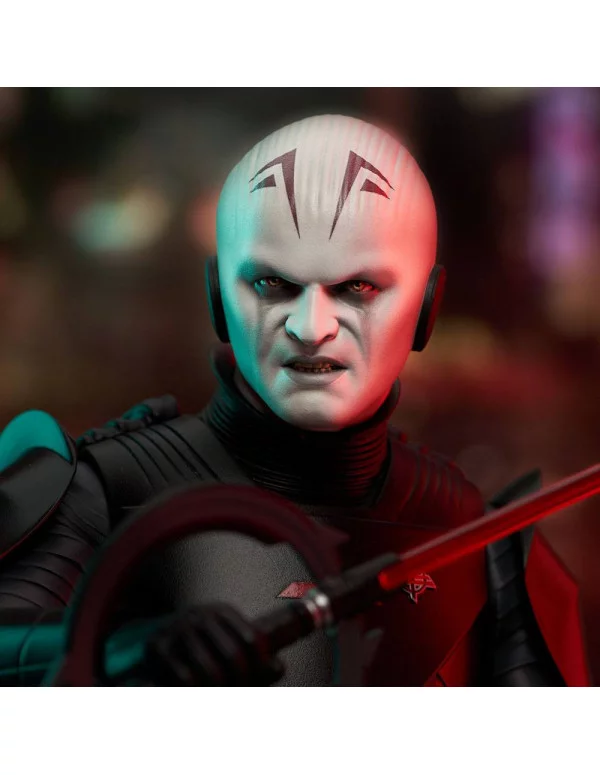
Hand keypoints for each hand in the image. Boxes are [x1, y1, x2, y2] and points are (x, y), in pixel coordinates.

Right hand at [142, 603, 284, 686]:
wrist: (158, 642)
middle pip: (234, 656)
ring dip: (221, 691)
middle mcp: (200, 615)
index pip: (252, 639)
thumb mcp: (230, 644)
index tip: (256, 680)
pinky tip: (201, 693)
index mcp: (222, 611)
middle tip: (239, 691)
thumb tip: (278, 668)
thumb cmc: (202, 647)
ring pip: (211, 671)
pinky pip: (186, 679)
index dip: (260, 666)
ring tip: (223, 695)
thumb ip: (258, 658)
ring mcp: (177, 629)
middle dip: (241, 682)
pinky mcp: (158, 647)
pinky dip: (198, 693)